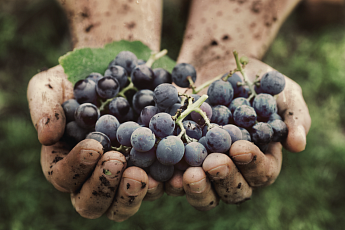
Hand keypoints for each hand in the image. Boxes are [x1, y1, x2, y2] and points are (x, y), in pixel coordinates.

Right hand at [27, 65, 163, 220]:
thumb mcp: (53, 84)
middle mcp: (94, 175)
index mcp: (67, 161)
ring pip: (123, 204)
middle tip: (118, 162)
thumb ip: (44, 107)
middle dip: (104, 187)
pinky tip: (174, 173)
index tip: (94, 146)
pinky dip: (165, 184)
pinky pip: (158, 186)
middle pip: (92, 203)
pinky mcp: (152, 168)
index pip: (64, 177)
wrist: (118, 71)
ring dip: (132, 195)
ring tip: (142, 175)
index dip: (76, 167)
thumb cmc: (79, 79)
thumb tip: (46, 137)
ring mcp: (124, 175)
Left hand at [163, 58, 310, 209]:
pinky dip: (166, 177)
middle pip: (231, 190)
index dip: (252, 164)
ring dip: (195, 187)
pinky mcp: (178, 158)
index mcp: (260, 158)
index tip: (240, 147)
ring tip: (186, 175)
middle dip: (222, 178)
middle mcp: (233, 168)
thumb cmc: (254, 80)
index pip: (262, 172)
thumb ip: (293, 116)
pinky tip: (159, 170)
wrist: (217, 65)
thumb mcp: (282, 91)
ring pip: (203, 190)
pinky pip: (172, 174)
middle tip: (211, 164)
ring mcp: (204, 166)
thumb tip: (298, 145)